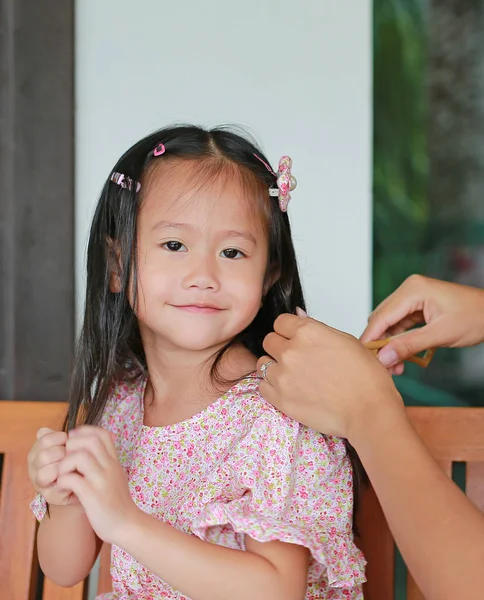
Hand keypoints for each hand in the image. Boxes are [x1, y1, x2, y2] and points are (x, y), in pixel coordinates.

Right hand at [27, 428, 78, 506]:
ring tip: (73, 464)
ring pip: (44, 473)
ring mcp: (40, 483)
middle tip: (72, 454)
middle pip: (43, 456)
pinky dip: (67, 480)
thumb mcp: (65, 444)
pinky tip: (75, 475)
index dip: (59, 438)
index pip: (43, 439)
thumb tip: (43, 430)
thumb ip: (55, 436)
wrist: (83, 479)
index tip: (68, 440)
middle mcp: (34, 468)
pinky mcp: (50, 496)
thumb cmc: (72, 458)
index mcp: (36, 452)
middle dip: (62, 453)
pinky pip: (56, 488)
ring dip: (62, 468)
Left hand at [56, 426, 137, 544]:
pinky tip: (64, 489)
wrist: (127, 524)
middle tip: (66, 460)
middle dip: (72, 445)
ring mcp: (101, 480)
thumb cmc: (117, 501)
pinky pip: (72, 480)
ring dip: (65, 464)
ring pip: (80, 457)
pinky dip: (63, 481)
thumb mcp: (115, 475)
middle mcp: (109, 466)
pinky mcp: (92, 496)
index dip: (84, 432)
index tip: (74, 443)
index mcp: (113, 460)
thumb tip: (92, 448)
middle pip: (90, 440)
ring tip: (63, 475)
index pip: (101, 433)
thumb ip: (105, 461)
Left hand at [257, 313, 404, 441]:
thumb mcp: (346, 340)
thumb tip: (299, 318)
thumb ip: (316, 329)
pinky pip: (263, 386)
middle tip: (296, 358)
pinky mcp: (280, 398)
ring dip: (275, 367)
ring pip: (263, 363)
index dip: (288, 330)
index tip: (293, 337)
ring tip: (294, 376)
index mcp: (308, 332)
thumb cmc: (365, 377)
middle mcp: (291, 351)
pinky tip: (290, 389)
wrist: (368, 411)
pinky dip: (272, 387)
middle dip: (280, 347)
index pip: (280, 322)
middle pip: (269, 341)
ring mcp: (283, 375)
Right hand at [361, 275, 483, 369]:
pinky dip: (399, 340)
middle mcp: (409, 289)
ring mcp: (412, 297)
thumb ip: (408, 346)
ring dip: (390, 345)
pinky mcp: (417, 306)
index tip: (364, 359)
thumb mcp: (440, 335)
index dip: (371, 338)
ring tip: (395, 367)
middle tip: (384, 368)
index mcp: (413, 290)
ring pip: (390, 324)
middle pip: (382, 319)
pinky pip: (401, 325)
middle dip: (381, 344)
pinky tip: (402, 357)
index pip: (382, 316)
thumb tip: (383, 357)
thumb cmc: (475, 318)